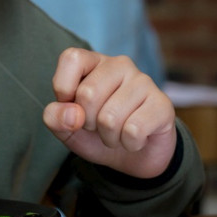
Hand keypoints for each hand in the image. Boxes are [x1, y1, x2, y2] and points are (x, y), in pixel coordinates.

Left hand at [43, 47, 176, 178]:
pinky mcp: (162, 103)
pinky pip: (133, 130)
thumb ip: (55, 117)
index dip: (63, 87)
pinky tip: (136, 138)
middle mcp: (119, 65)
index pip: (72, 58)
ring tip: (117, 133)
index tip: (71, 106)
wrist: (133, 158)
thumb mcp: (66, 128)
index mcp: (93, 62)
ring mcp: (143, 82)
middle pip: (88, 93)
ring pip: (109, 117)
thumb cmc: (96, 134)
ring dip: (108, 137)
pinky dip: (129, 144)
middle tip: (98, 125)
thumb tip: (73, 114)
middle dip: (88, 122)